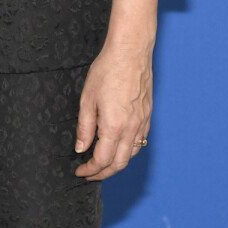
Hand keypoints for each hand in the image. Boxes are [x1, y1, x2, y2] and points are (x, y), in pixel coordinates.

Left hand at [74, 38, 152, 180]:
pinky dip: (127, 151)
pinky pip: (139, 142)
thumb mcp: (87, 100)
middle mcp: (131, 129)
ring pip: (131, 155)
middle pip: (119, 164)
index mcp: (113, 127)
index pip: (102, 160)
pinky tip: (117, 147)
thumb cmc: (107, 72)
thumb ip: (84, 127)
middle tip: (89, 174)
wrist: (130, 53)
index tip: (80, 172)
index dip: (90, 170)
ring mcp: (142, 123)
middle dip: (103, 173)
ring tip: (101, 163)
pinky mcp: (147, 116)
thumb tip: (81, 148)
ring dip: (116, 164)